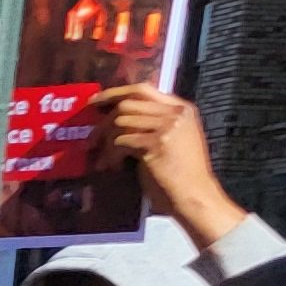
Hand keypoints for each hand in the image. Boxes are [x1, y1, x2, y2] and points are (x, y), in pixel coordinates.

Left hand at [97, 85, 247, 250]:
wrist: (195, 195)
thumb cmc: (180, 174)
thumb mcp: (171, 140)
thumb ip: (152, 124)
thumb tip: (116, 118)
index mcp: (182, 109)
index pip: (143, 89)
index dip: (115, 93)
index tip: (95, 101)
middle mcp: (176, 113)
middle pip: (127, 104)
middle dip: (103, 122)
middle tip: (91, 140)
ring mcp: (168, 126)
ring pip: (120, 122)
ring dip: (105, 142)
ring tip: (104, 160)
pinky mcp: (156, 143)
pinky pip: (120, 142)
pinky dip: (111, 155)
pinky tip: (113, 167)